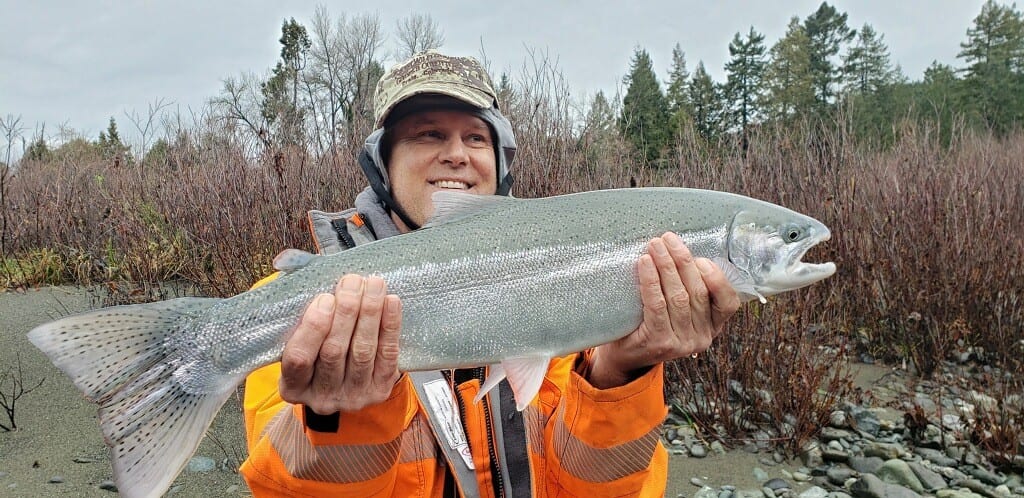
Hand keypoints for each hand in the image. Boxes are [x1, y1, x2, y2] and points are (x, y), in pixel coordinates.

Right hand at [279, 274, 402, 413]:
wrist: (347, 379)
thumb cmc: (317, 346)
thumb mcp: (296, 333)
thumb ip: (294, 302)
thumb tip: (284, 260)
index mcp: (293, 386)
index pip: (298, 359)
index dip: (312, 328)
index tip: (324, 298)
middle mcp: (321, 398)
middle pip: (334, 352)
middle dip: (346, 312)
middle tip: (352, 282)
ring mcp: (352, 397)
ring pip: (362, 351)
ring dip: (370, 313)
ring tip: (373, 284)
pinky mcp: (380, 390)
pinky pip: (388, 356)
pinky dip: (390, 326)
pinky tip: (391, 302)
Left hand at [588, 232, 739, 388]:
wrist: (625, 354)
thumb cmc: (651, 323)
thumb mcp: (679, 309)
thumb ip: (689, 287)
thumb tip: (681, 248)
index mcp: (713, 326)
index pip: (728, 302)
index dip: (717, 277)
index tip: (699, 257)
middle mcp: (701, 337)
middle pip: (698, 292)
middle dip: (683, 261)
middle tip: (667, 239)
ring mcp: (681, 343)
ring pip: (678, 296)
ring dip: (666, 266)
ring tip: (655, 245)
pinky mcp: (659, 343)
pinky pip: (657, 305)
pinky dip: (651, 280)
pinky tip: (645, 263)